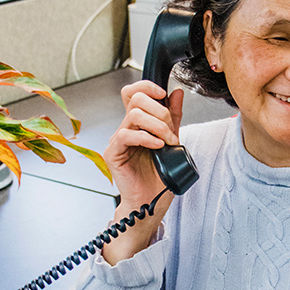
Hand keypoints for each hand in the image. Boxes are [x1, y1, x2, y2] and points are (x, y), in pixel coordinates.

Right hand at [102, 80, 183, 263]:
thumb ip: (174, 117)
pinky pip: (126, 135)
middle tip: (171, 129)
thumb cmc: (159, 176)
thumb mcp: (172, 140)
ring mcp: (118, 140)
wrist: (151, 202)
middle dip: (160, 110)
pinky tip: (157, 146)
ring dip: (157, 126)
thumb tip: (176, 93)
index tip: (164, 94)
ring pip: (133, 115)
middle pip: (136, 99)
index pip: (134, 93)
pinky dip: (145, 138)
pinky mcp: (113, 153)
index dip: (147, 86)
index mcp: (138, 123)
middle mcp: (126, 128)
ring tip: (167, 141)